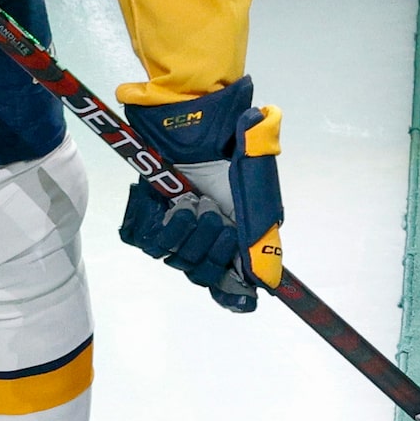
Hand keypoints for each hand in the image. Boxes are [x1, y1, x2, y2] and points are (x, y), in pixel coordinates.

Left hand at [118, 78, 284, 312]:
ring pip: (178, 260)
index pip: (232, 282)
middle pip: (204, 273)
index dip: (234, 294)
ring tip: (195, 204)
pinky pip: (150, 243)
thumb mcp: (256, 179)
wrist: (189, 124)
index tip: (241, 296)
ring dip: (188, 235)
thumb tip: (271, 280)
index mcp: (234, 235)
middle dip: (212, 251)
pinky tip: (173, 204)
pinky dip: (163, 227)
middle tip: (216, 217)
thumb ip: (261, 224)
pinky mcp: (148, 222)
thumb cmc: (225, 149)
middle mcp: (204, 238)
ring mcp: (175, 231)